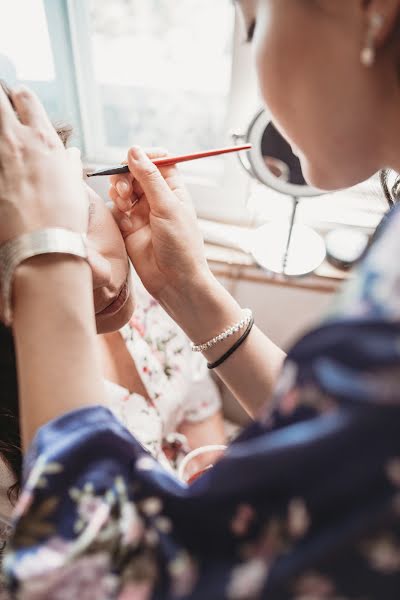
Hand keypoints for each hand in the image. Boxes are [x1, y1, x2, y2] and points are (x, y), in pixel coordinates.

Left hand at [0, 85, 87, 245]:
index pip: (26, 99)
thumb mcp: (75, 187)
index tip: (17, 100)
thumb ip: (69, 166)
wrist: (43, 245)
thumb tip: (71, 156)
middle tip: (1, 112)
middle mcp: (17, 141)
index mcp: (44, 140)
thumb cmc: (64, 219)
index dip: (20, 97)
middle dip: (0, 103)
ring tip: (5, 145)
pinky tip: (3, 172)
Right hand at [109, 146, 211, 303]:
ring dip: (119, 190)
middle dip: (126, 175)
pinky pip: (115, 209)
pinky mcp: (128, 227)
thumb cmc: (180, 245)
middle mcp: (156, 198)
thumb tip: (133, 150)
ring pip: (122, 189)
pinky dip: (116, 209)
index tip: (133, 159)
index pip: (157, 160)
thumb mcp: (167, 207)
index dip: (144, 156)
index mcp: (173, 189)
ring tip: (124, 202)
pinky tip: (125, 221)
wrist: (174, 281)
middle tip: (125, 188)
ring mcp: (141, 212)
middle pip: (135, 172)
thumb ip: (149, 178)